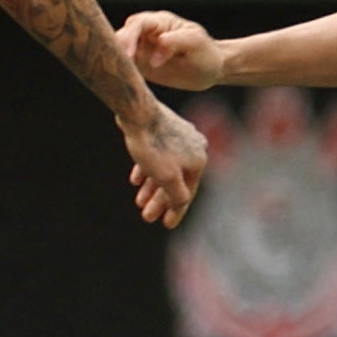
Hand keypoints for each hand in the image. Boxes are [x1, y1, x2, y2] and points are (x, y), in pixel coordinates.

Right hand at [117, 10, 228, 90]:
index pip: (138, 24)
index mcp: (160, 23)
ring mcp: (141, 49)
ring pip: (119, 51)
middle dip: (115, 48)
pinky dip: (118, 73)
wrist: (210, 70)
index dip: (129, 36)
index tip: (129, 54)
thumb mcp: (195, 44)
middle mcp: (146, 34)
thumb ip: (175, 43)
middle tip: (114, 64)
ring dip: (114, 61)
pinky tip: (116, 83)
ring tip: (112, 74)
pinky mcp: (140, 66)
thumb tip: (154, 55)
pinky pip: (124, 67)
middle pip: (122, 35)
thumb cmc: (205, 53)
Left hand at [123, 102, 207, 228]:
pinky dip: (148, 169)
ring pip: (166, 168)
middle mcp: (195, 147)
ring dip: (153, 186)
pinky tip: (136, 180)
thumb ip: (177, 195)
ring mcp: (180, 136)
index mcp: (199, 159)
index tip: (165, 224)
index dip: (176, 211)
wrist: (137, 112)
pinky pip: (158, 154)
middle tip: (147, 216)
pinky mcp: (164, 128)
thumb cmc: (152, 145)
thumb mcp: (167, 178)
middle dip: (160, 201)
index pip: (188, 193)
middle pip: (176, 181)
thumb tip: (181, 204)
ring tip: (139, 200)